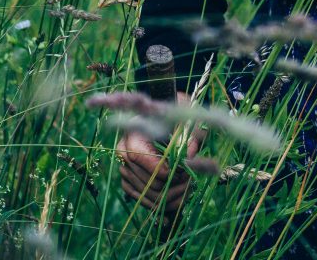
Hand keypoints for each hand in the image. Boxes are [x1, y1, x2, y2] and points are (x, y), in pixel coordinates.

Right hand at [116, 92, 205, 217]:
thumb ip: (189, 140)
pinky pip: (141, 199)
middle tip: (192, 182)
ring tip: (188, 189)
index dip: (172, 174)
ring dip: (170, 197)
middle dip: (174, 187)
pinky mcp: (127, 179)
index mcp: (134, 138)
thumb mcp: (184, 122)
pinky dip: (160, 202)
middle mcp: (123, 155)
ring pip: (147, 196)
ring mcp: (124, 168)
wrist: (159, 113)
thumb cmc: (172, 115)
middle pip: (151, 185)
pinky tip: (177, 197)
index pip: (153, 168)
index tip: (188, 172)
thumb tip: (191, 159)